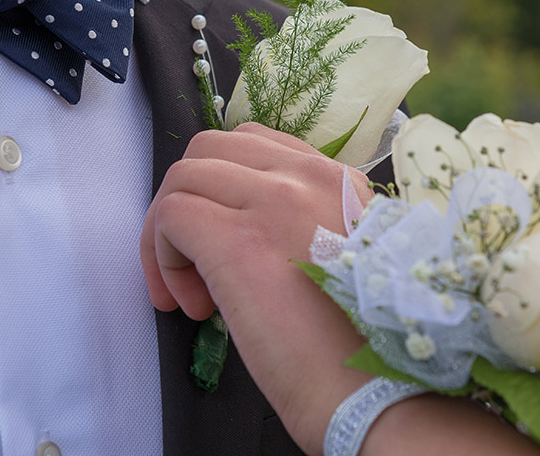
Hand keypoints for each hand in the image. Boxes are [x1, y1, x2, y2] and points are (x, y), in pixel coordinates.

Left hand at [140, 122, 539, 454]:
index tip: (228, 248)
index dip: (226, 191)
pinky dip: (163, 256)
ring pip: (183, 177)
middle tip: (198, 268)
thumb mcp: (347, 261)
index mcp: (339, 182)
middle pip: (211, 149)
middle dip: (189, 201)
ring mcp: (271, 200)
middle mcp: (308, 176)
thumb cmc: (363, 346)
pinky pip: (171, 214)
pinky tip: (194, 304)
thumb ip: (307, 228)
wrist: (376, 393)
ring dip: (171, 234)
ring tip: (194, 294)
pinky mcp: (234, 238)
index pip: (256, 146)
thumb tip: (248, 235)